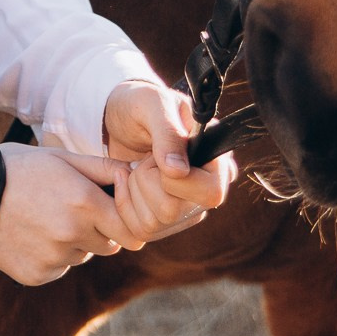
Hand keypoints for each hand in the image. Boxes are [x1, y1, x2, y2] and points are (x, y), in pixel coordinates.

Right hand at [0, 144, 130, 284]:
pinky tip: (30, 236)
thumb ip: (104, 168)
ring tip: (44, 219)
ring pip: (82, 256)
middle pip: (109, 245)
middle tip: (71, 210)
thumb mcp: (62, 157)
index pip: (131, 232)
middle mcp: (73, 235)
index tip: (113, 213)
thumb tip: (136, 174)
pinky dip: (51, 256)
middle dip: (99, 231)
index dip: (125, 222)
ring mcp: (54, 259)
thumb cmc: (18, 169)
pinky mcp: (37, 275)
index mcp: (85, 203)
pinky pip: (59, 268)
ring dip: (74, 243)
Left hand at [102, 79, 238, 235]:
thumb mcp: (152, 104)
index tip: (156, 155)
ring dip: (133, 192)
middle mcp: (207, 191)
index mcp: (217, 161)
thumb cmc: (141, 104)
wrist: (119, 118)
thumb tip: (179, 172)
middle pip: (172, 212)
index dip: (173, 180)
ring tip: (136, 167)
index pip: (210, 193)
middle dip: (145, 181)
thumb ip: (167, 134)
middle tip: (144, 158)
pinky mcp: (162, 221)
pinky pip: (140, 231)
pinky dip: (124, 205)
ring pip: (153, 224)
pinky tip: (125, 182)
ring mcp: (185, 209)